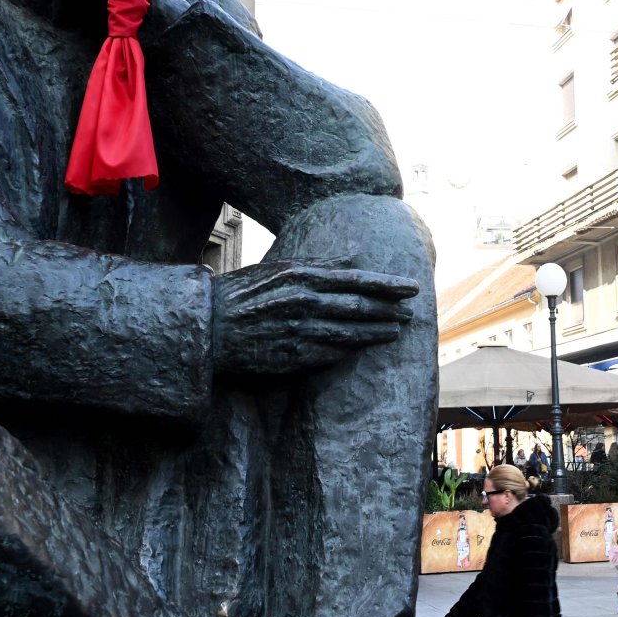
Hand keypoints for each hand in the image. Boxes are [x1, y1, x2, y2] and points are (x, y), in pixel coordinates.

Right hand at [212, 258, 417, 374]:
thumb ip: (316, 265)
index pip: (357, 281)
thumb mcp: (277, 269)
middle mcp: (305, 303)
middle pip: (359, 308)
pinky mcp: (292, 357)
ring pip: (350, 334)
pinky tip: (363, 348)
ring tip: (396, 331)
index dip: (388, 285)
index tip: (412, 288)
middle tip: (411, 312)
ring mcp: (299, 332)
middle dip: (389, 310)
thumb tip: (351, 258)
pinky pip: (330, 354)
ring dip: (377, 333)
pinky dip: (350, 350)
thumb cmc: (240, 294)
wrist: (205, 328)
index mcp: (302, 277)